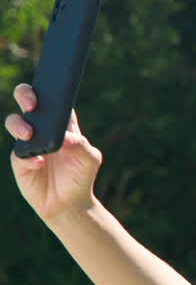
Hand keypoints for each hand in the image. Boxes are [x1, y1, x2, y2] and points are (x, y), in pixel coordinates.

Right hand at [7, 84, 101, 221]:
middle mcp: (43, 128)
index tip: (49, 81)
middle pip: (28, 101)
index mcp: (63, 123)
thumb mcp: (90, 159)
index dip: (50, 87)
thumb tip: (64, 137)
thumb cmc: (81, 175)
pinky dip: (28, 156)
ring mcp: (29, 141)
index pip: (55, 99)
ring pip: (15, 122)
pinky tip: (38, 163)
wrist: (68, 203)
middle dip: (25, 94)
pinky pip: (18, 152)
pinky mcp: (20, 159)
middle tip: (31, 103)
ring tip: (30, 135)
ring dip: (20, 125)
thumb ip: (80, 145)